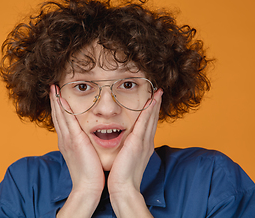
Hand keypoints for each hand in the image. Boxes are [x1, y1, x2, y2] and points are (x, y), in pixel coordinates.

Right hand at [50, 85, 103, 216]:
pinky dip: (63, 108)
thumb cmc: (90, 173)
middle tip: (52, 87)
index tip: (57, 96)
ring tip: (53, 88)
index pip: (61, 121)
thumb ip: (83, 146)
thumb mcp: (84, 156)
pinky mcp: (74, 140)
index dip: (58, 108)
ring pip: (59, 115)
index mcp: (67, 142)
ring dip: (56, 101)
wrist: (87, 187)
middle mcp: (64, 139)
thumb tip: (86, 141)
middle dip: (54, 101)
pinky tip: (61, 98)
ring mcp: (67, 139)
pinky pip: (67, 120)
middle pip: (57, 115)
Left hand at [107, 89, 162, 216]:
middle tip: (159, 92)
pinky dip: (148, 112)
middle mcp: (146, 143)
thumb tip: (124, 142)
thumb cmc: (121, 175)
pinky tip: (151, 102)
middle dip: (156, 105)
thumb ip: (127, 148)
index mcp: (143, 146)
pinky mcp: (138, 143)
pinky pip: (144, 123)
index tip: (152, 101)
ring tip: (157, 93)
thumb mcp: (126, 158)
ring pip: (150, 119)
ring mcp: (144, 143)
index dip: (151, 112)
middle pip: (152, 120)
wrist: (123, 188)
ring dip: (154, 105)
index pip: (148, 125)